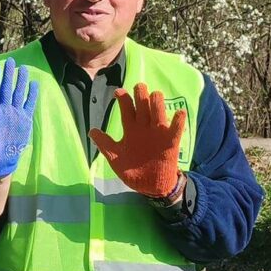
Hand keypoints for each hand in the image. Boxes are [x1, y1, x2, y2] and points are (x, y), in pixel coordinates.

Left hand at [0, 57, 38, 176]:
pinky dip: (32, 95)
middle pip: (7, 88)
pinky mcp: (25, 119)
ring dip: (20, 81)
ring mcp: (15, 113)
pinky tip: (34, 84)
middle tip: (10, 60)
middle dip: (8, 75)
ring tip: (23, 68)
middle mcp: (5, 109)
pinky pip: (29, 104)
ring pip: (18, 93)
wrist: (2, 159)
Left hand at [89, 83, 185, 197]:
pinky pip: (176, 130)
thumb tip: (91, 131)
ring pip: (158, 114)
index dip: (124, 100)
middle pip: (143, 108)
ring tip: (155, 94)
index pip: (127, 110)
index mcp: (131, 130)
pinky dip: (178, 122)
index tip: (118, 91)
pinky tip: (179, 113)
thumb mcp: (115, 157)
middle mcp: (144, 128)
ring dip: (157, 104)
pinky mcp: (170, 143)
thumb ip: (105, 144)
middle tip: (139, 86)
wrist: (148, 184)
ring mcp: (158, 134)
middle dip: (141, 96)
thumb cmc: (131, 169)